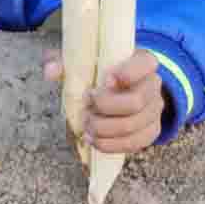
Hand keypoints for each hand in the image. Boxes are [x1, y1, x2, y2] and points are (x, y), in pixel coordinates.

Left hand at [43, 48, 165, 153]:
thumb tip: (50, 71)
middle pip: (136, 101)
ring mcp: (155, 110)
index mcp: (143, 61)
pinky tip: (94, 140)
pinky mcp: (150, 130)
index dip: (127, 73)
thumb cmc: (99, 68)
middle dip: (106, 107)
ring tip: (86, 125)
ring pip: (134, 125)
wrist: (120, 86)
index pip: (146, 63)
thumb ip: (65, 61)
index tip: (104, 80)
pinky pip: (136, 143)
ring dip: (106, 129)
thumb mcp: (83, 59)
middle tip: (87, 104)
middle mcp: (154, 85)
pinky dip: (112, 144)